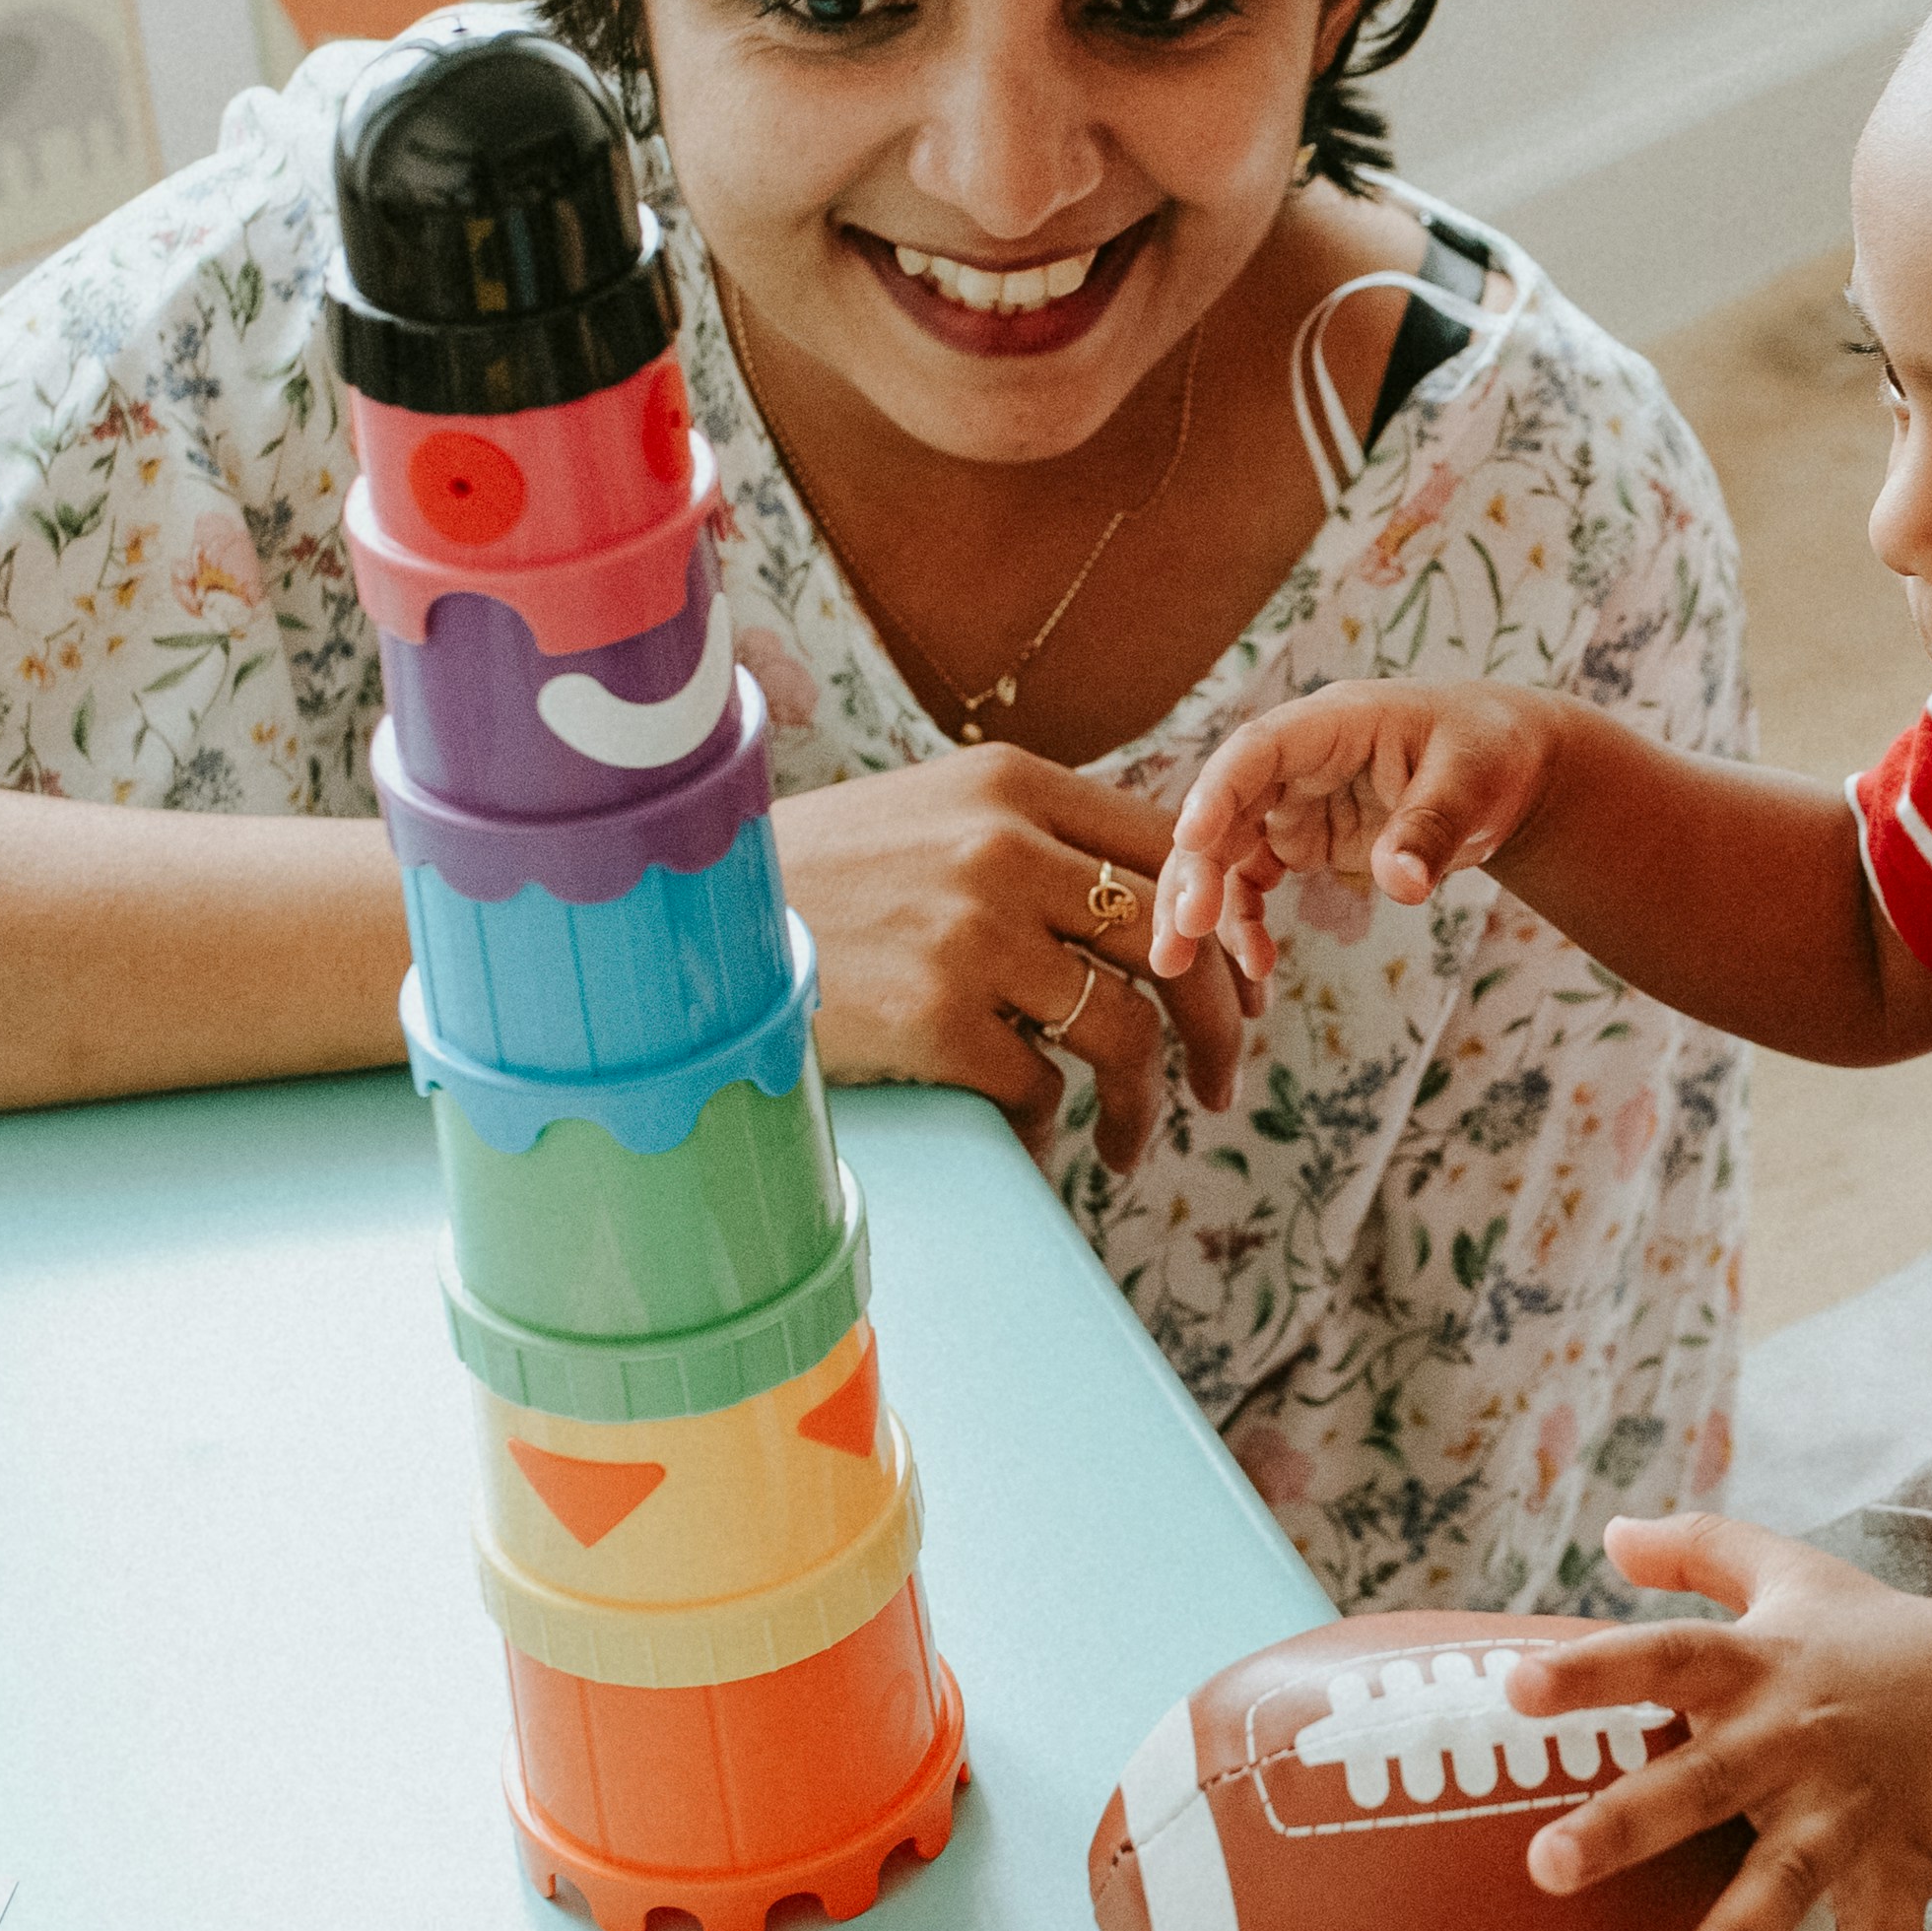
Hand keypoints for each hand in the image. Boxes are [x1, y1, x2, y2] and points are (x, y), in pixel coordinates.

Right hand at [765, 742, 1252, 1170]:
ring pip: (1125, 1029)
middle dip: (1217, 1026)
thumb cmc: (818, 881)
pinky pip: (1042, 1090)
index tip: (1242, 986)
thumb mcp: (927, 816)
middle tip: (1219, 1082)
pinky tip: (1040, 1146)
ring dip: (1145, 1104)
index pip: (1171, 847)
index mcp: (1012, 784)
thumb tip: (1156, 909)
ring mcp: (971, 931)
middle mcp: (1003, 846)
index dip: (1224, 925)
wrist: (688, 925)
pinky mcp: (934, 1017)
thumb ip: (1033, 839)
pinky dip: (1054, 1132)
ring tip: (1128, 1142)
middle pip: (1173, 940)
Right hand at [1151, 681, 1564, 987]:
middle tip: (1181, 932)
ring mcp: (1292, 803)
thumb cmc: (1490, 752)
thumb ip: (1431, 828)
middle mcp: (1297, 761)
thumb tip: (1401, 886)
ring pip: (1222, 851)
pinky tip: (1254, 967)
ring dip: (1198, 904)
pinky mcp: (1299, 842)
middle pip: (1224, 808)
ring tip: (1175, 965)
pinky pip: (1251, 882)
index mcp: (1334, 723)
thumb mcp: (1474, 781)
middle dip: (1194, 868)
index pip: (1259, 749)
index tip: (1191, 837)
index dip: (1219, 790)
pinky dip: (1243, 922)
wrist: (1505, 768)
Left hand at [1506, 1510, 1931, 1930]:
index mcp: (1755, 1670)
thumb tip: (1607, 1530)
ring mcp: (1850, 1817)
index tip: (1512, 1686)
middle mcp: (1794, 1743)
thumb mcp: (1789, 1571)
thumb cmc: (1878, 1635)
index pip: (1658, 1661)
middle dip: (1626, 1825)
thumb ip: (1697, 1551)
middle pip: (1698, 1783)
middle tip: (1546, 1865)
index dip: (1588, 1673)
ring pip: (1783, 1884)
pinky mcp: (1903, 1874)